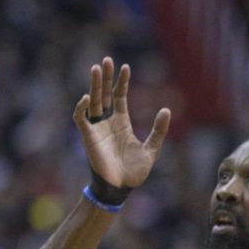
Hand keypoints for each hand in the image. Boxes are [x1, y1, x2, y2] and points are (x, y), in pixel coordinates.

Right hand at [73, 57, 170, 189]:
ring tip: (95, 68)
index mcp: (121, 122)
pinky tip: (87, 97)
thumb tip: (166, 109)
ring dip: (93, 85)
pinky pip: (81, 118)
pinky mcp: (88, 137)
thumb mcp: (151, 148)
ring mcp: (97, 128)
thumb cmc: (134, 171)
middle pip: (104, 94)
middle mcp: (107, 122)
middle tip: (106, 60)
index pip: (119, 96)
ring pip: (92, 101)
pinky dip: (81, 108)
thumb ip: (158, 130)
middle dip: (104, 77)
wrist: (120, 188)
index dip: (121, 82)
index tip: (125, 66)